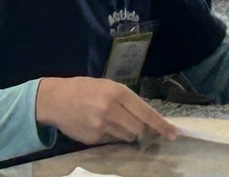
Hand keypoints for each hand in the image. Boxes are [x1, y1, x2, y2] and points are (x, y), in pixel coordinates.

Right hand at [36, 77, 177, 144]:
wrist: (55, 99)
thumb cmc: (85, 89)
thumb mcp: (108, 86)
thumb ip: (126, 100)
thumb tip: (145, 117)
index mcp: (118, 92)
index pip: (146, 113)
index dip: (161, 125)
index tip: (174, 133)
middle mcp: (111, 110)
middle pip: (138, 129)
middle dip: (143, 130)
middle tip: (143, 128)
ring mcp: (101, 126)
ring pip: (126, 136)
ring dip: (127, 132)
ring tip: (114, 121)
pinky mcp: (92, 138)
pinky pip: (111, 141)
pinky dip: (112, 136)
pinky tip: (100, 126)